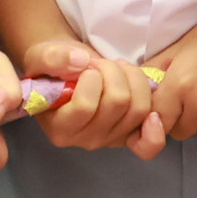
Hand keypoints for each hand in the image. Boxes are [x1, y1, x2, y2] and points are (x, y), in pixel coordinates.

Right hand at [31, 44, 171, 158]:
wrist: (67, 72)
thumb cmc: (53, 68)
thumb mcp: (41, 57)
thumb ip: (53, 58)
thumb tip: (80, 61)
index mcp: (61, 128)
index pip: (85, 106)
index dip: (91, 78)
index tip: (85, 66)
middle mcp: (86, 140)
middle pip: (117, 103)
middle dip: (112, 71)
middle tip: (101, 63)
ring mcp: (110, 140)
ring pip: (138, 108)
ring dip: (132, 78)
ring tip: (118, 69)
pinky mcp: (130, 135)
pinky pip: (150, 141)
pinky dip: (155, 123)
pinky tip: (150, 106)